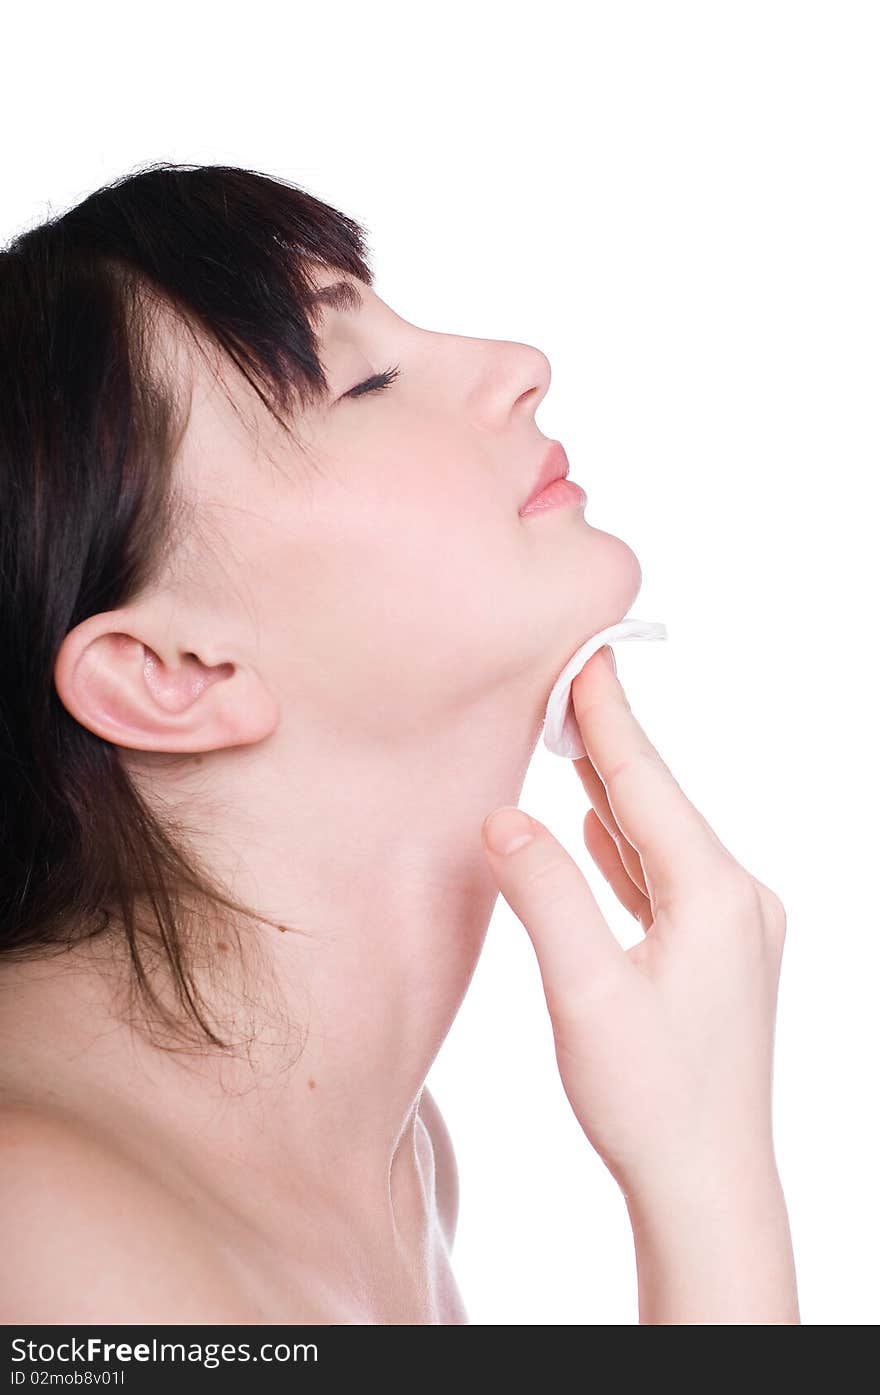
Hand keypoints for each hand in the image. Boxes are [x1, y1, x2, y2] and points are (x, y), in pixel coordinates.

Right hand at [480, 645, 787, 1209]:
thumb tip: (504, 815)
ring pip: (663, 837)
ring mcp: (736, 928)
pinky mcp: (721, 956)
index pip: (646, 782)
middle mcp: (738, 898)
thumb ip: (545, 895)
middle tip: (569, 675)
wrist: (709, 1187)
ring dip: (618, 789)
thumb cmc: (650, 1100)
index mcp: (714, 893)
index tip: (585, 650)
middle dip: (611, 740)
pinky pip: (667, 876)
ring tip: (578, 735)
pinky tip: (606, 826)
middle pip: (660, 800)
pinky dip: (629, 843)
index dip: (608, 716)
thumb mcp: (586, 994)